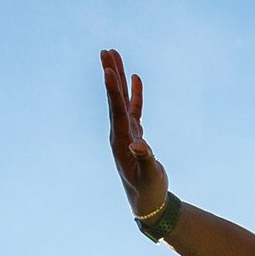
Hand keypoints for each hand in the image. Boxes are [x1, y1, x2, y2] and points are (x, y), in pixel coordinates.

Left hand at [100, 48, 168, 218]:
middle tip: (105, 51)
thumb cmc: (148, 191)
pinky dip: (134, 94)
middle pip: (114, 99)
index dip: (112, 90)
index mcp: (120, 142)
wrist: (147, 204)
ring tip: (114, 56)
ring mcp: (126, 133)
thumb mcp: (149, 177)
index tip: (107, 69)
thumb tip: (139, 144)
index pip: (116, 110)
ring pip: (121, 100)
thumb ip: (146, 159)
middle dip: (110, 74)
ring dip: (118, 78)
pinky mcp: (135, 135)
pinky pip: (133, 109)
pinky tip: (134, 78)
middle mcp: (119, 134)